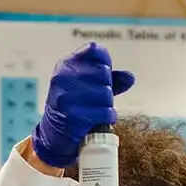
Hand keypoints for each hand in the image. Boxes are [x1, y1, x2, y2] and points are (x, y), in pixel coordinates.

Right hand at [28, 43, 134, 169]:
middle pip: (104, 73)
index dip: (105, 62)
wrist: (54, 135)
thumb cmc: (75, 106)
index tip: (102, 75)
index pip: (95, 50)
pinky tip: (100, 119)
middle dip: (106, 88)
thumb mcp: (88, 87)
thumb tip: (130, 77)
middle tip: (96, 99)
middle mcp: (63, 77)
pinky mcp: (73, 117)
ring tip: (97, 110)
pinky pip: (105, 112)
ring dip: (107, 104)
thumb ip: (110, 79)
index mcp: (66, 65)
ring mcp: (67, 97)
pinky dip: (108, 117)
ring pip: (106, 93)